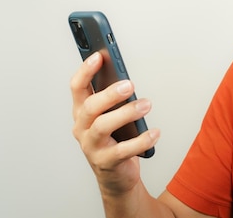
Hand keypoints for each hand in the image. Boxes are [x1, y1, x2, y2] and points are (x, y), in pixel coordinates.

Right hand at [70, 52, 159, 195]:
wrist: (116, 175)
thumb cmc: (114, 138)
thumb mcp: (110, 115)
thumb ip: (113, 97)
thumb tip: (125, 76)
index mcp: (82, 112)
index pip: (77, 87)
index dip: (85, 71)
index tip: (99, 56)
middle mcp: (83, 128)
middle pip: (91, 106)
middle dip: (110, 93)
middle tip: (129, 84)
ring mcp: (92, 146)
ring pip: (104, 126)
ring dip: (127, 112)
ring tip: (146, 104)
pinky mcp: (106, 162)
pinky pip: (124, 150)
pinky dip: (142, 140)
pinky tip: (155, 132)